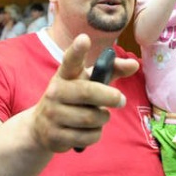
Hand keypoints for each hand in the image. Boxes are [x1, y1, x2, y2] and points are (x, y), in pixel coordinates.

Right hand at [31, 34, 138, 152]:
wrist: (40, 126)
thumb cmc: (73, 98)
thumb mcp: (88, 81)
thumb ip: (111, 71)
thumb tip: (135, 64)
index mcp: (65, 74)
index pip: (70, 60)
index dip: (78, 50)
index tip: (84, 39)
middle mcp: (55, 91)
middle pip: (88, 93)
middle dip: (110, 97)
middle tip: (121, 100)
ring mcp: (52, 114)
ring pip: (91, 118)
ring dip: (103, 119)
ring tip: (99, 116)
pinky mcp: (54, 135)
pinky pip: (87, 137)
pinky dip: (95, 134)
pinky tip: (89, 131)